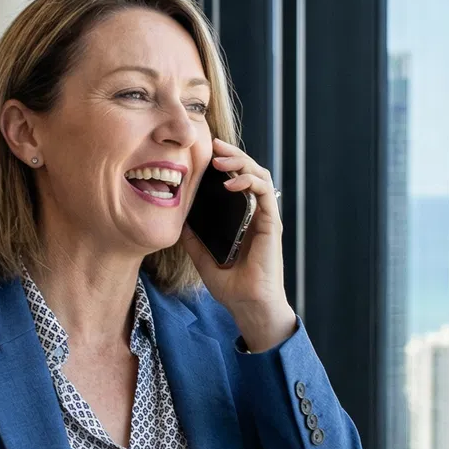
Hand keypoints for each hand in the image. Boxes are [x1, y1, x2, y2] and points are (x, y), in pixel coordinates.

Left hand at [180, 138, 297, 351]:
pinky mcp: (271, 224)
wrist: (248, 305)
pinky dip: (249, 182)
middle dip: (232, 153)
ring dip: (240, 161)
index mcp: (241, 217)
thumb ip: (193, 238)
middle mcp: (255, 213)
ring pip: (259, 175)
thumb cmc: (231, 285)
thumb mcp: (202, 256)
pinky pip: (264, 193)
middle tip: (213, 143)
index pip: (236, 180)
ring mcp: (264, 217)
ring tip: (220, 158)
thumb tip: (177, 220)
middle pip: (248, 171)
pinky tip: (230, 183)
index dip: (224, 163)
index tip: (205, 151)